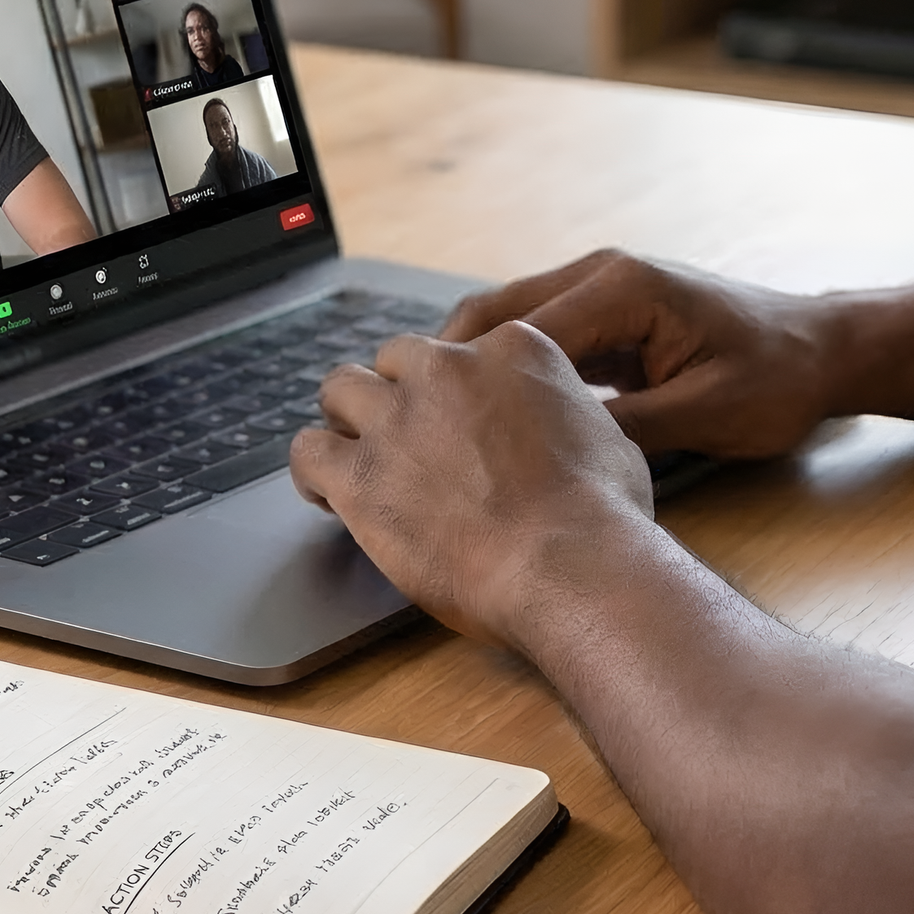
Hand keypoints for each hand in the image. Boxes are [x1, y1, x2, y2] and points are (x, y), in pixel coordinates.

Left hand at [291, 323, 657, 648]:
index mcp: (510, 349)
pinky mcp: (360, 475)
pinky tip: (326, 493)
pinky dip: (313, 470)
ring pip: (339, 389)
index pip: (460, 349)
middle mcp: (447, 369)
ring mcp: (398, 419)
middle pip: (395, 359)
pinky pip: (306, 451)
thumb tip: (562, 430)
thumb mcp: (606, 434)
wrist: (570, 564)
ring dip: (347, 420)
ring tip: (356, 456)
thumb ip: (565, 414)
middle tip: (405, 438)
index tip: (456, 421)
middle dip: (396, 394)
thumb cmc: (602, 514)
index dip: (454, 389)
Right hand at [440, 251, 848, 459]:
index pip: (522, 328)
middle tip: (402, 418)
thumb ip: (626, 428)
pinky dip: (503, 372)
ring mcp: (602, 291)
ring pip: (509, 324)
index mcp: (623, 287)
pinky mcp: (607, 317)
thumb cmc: (778, 381)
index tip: (427, 420)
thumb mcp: (706, 415)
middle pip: (497, 313)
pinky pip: (537, 338)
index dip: (468, 375)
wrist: (824, 353)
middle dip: (448, 365)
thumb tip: (549, 453)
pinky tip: (479, 418)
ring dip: (470, 368)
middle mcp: (602, 275)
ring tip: (426, 421)